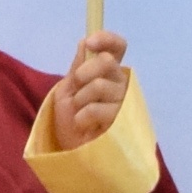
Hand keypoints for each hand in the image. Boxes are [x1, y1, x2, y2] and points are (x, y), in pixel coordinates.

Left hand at [44, 32, 132, 153]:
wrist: (72, 153)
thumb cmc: (70, 122)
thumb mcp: (67, 91)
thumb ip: (78, 68)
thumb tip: (84, 43)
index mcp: (108, 73)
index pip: (117, 47)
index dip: (107, 39)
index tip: (90, 43)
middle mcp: (121, 84)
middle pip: (107, 62)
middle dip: (83, 74)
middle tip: (76, 90)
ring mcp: (125, 102)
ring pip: (100, 85)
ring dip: (81, 100)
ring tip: (80, 115)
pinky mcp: (124, 122)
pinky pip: (99, 108)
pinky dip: (83, 116)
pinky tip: (85, 126)